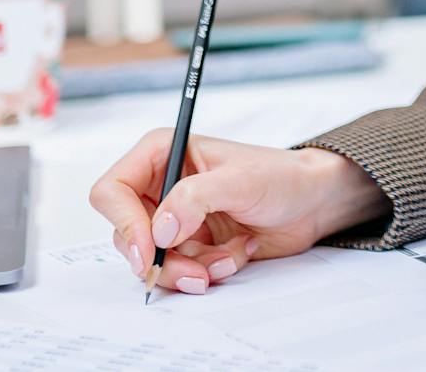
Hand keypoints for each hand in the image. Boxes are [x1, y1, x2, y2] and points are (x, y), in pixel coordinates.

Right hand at [87, 130, 389, 294]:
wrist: (312, 203)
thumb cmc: (281, 176)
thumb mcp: (240, 180)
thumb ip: (195, 199)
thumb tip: (160, 228)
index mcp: (162, 153)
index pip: (113, 191)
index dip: (124, 224)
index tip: (150, 252)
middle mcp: (161, 185)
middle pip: (129, 235)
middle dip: (165, 259)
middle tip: (198, 272)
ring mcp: (174, 218)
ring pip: (153, 260)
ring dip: (191, 268)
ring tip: (230, 259)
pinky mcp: (190, 244)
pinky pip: (179, 271)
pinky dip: (207, 271)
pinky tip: (237, 255)